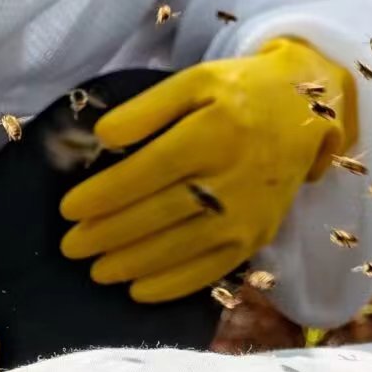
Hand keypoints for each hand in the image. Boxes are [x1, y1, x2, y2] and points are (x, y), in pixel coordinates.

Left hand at [57, 39, 354, 303]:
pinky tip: (138, 290)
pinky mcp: (258, 236)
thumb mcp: (196, 80)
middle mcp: (235, 176)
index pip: (151, 169)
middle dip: (109, 234)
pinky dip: (173, 285)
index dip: (106, 193)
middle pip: (161, 212)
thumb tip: (103, 136)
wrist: (303, 114)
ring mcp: (249, 213)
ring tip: (95, 269)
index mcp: (216, 131)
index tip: (69, 208)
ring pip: (181, 246)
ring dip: (133, 263)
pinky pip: (212, 270)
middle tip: (71, 246)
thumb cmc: (240, 93)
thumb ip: (148, 106)